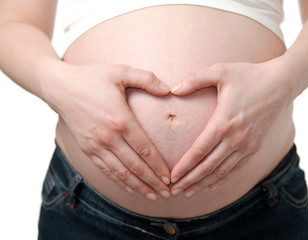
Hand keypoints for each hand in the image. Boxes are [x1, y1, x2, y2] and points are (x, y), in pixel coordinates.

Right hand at [44, 64, 170, 199]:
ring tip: (153, 196)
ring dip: (139, 186)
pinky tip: (131, 188)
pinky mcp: (88, 149)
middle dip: (153, 182)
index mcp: (120, 119)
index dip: (159, 166)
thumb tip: (168, 89)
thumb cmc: (92, 78)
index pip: (145, 149)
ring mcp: (96, 145)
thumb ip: (146, 79)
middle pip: (136, 166)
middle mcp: (109, 137)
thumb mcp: (120, 71)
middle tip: (168, 193)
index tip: (171, 177)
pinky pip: (106, 170)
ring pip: (121, 173)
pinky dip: (120, 182)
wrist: (59, 87)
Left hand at [170, 62, 291, 196]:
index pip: (199, 151)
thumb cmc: (249, 75)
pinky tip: (210, 185)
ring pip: (221, 172)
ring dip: (203, 184)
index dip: (184, 166)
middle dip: (189, 180)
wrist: (282, 83)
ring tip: (187, 192)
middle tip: (173, 190)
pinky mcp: (255, 147)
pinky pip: (235, 169)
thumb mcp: (221, 71)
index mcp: (224, 122)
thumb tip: (173, 90)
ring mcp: (247, 145)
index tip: (171, 177)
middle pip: (207, 166)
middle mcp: (236, 138)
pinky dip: (221, 179)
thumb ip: (195, 79)